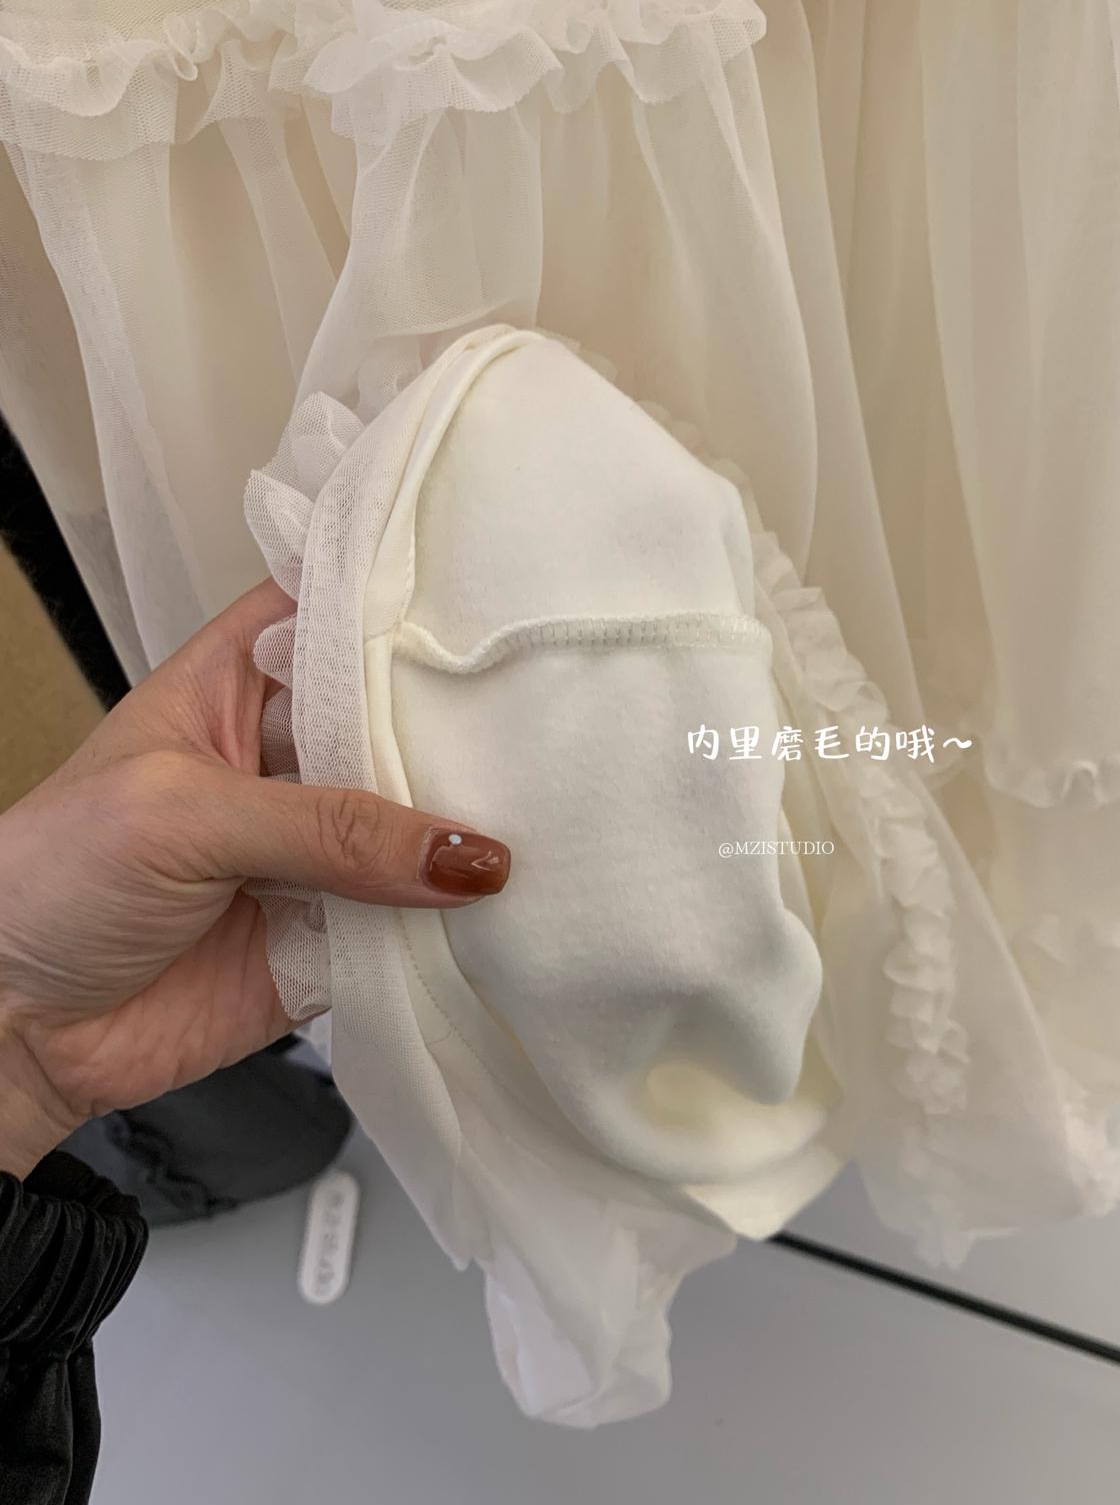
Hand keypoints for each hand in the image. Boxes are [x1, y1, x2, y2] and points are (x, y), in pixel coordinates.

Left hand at [0, 579, 510, 1176]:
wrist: (13, 1031)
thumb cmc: (52, 881)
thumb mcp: (181, 816)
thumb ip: (326, 827)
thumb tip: (465, 855)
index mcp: (236, 684)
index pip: (334, 612)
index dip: (407, 599)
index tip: (499, 593)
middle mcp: (287, 759)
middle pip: (397, 721)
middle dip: (464, 724)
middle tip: (554, 722)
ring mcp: (315, 850)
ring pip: (417, 825)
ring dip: (471, 828)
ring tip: (561, 813)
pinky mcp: (335, 936)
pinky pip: (416, 923)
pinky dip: (460, 921)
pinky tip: (519, 904)